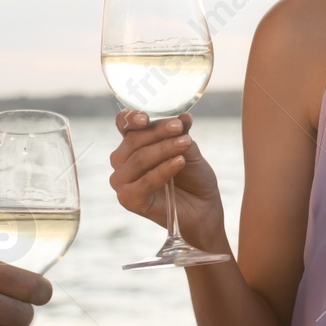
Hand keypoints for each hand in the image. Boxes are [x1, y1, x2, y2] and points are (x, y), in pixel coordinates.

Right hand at [108, 110, 226, 251]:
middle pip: (133, 140)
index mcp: (131, 145)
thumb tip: (183, 117)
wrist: (203, 208)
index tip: (146, 117)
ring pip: (139, 158)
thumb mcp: (188, 148)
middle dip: (158, 132)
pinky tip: (180, 162)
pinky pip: (144, 181)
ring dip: (164, 149)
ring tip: (186, 143)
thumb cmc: (193, 177)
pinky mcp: (129, 200)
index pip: (123, 124)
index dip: (130, 118)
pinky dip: (163, 170)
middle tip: (180, 128)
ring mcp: (122, 182)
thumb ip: (181, 133)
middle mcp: (122, 162)